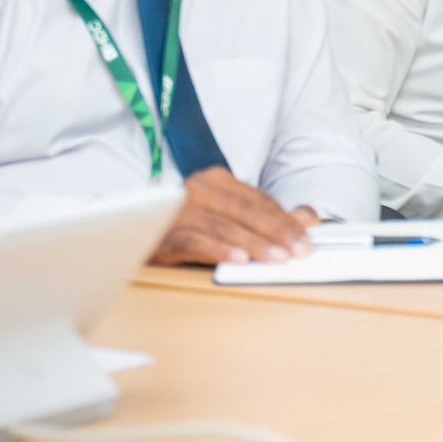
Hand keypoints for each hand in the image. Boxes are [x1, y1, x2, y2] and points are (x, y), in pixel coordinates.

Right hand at [151, 168, 315, 266]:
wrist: (134, 228)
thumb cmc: (189, 223)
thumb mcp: (228, 214)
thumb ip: (265, 216)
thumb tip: (308, 218)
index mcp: (217, 181)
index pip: (259, 201)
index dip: (285, 220)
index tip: (307, 238)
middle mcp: (199, 190)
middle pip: (245, 212)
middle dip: (276, 232)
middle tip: (299, 251)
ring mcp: (180, 211)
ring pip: (224, 227)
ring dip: (253, 244)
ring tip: (277, 258)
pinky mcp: (164, 234)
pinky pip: (195, 242)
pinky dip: (218, 250)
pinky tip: (237, 260)